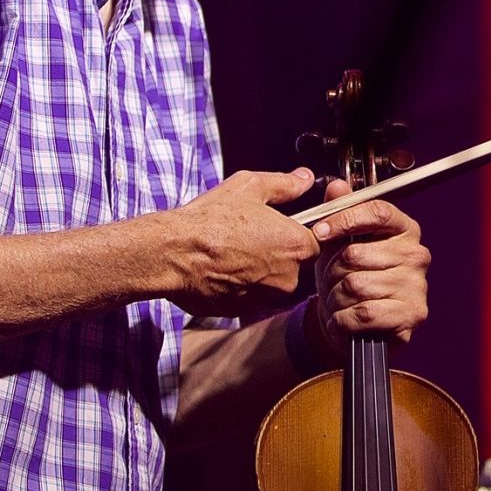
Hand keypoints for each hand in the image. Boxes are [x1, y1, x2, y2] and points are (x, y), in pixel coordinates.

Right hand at [161, 169, 322, 317]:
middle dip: (278, 253)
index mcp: (296, 245)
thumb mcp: (250, 187)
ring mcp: (265, 298)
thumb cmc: (211, 219)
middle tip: (250, 237)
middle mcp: (287, 277)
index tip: (280, 228)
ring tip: (233, 252)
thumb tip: (304, 178)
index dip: (297, 234)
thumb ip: (285, 184)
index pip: (316, 243)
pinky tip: (221, 269)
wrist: (173, 253)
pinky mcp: (243, 312)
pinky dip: (240, 286)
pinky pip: (249, 297)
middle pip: (295, 265)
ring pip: (272, 283)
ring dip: (259, 271)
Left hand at [308, 179, 428, 354]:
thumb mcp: (339, 243)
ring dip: (336, 297)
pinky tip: (345, 318)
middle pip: (357, 253)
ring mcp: (417, 285)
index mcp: (404, 230)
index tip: (320, 232)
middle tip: (332, 279)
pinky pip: (363, 312)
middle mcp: (416, 254)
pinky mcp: (412, 314)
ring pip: (355, 285)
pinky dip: (344, 318)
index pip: (377, 212)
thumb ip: (340, 213)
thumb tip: (338, 186)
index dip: (344, 220)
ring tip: (339, 300)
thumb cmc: (348, 279)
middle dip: (333, 270)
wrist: (353, 325)